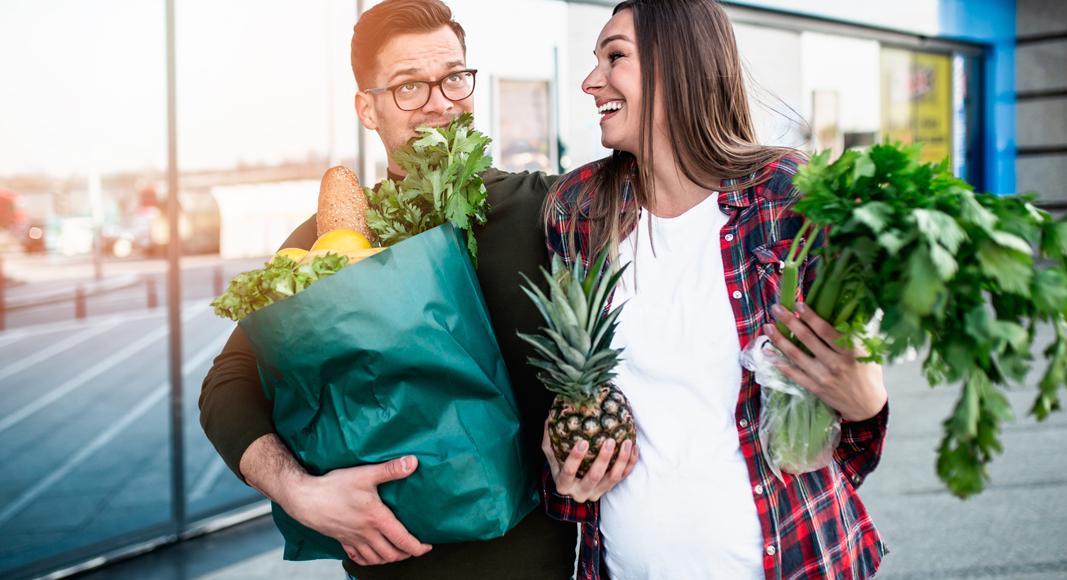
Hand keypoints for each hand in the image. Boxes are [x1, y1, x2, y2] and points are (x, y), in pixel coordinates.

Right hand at [290, 457, 432, 564]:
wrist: (305, 499)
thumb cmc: (334, 486)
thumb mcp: (365, 474)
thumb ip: (390, 469)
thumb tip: (413, 462)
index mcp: (376, 519)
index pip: (403, 540)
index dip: (418, 547)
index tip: (427, 546)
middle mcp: (366, 533)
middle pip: (391, 555)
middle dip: (406, 555)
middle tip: (415, 548)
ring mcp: (353, 539)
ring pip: (377, 559)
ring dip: (390, 559)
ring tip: (398, 552)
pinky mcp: (342, 540)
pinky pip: (359, 558)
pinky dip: (370, 560)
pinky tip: (374, 555)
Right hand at [542, 419, 637, 502]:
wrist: (571, 485)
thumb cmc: (559, 465)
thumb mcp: (551, 453)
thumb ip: (549, 437)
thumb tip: (550, 416)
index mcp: (564, 484)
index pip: (568, 472)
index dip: (575, 458)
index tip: (583, 442)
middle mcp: (580, 492)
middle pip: (594, 477)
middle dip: (603, 459)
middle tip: (610, 441)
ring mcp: (597, 493)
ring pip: (613, 478)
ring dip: (621, 460)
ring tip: (626, 442)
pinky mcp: (609, 489)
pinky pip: (623, 477)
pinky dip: (630, 463)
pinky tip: (634, 447)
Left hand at [765, 302, 886, 421]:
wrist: (867, 405)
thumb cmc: (868, 374)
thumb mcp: (866, 352)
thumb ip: (851, 336)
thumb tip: (836, 314)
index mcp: (849, 352)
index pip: (826, 331)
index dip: (810, 316)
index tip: (797, 304)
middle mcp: (834, 363)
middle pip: (807, 339)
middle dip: (789, 321)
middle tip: (776, 308)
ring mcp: (822, 376)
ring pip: (796, 355)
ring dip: (779, 340)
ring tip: (767, 327)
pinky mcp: (814, 387)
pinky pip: (792, 373)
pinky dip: (778, 362)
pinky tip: (767, 352)